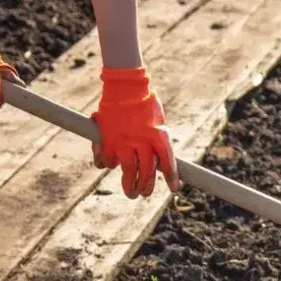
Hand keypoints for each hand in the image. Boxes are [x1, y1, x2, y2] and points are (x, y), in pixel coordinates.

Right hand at [92, 67, 179, 198]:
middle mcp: (142, 141)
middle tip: (142, 194)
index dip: (171, 177)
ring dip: (129, 185)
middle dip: (145, 187)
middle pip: (146, 172)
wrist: (125, 85)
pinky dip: (106, 164)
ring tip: (131, 192)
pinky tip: (108, 165)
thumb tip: (158, 160)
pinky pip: (107, 161)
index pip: (167, 162)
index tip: (174, 189)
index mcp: (159, 135)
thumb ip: (157, 138)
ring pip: (127, 171)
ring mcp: (124, 142)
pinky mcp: (107, 140)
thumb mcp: (157, 119)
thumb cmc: (144, 100)